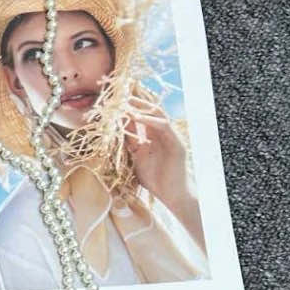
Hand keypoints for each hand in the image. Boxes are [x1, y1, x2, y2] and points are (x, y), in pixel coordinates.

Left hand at [122, 89, 189, 208]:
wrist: (171, 194)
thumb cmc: (155, 179)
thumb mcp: (137, 156)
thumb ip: (131, 141)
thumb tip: (119, 127)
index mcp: (153, 135)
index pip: (141, 116)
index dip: (128, 108)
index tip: (112, 102)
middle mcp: (163, 132)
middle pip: (150, 110)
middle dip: (135, 102)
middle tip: (118, 95)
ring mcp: (171, 136)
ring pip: (157, 114)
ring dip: (141, 107)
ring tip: (126, 102)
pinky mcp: (176, 142)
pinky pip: (163, 126)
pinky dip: (149, 120)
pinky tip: (137, 116)